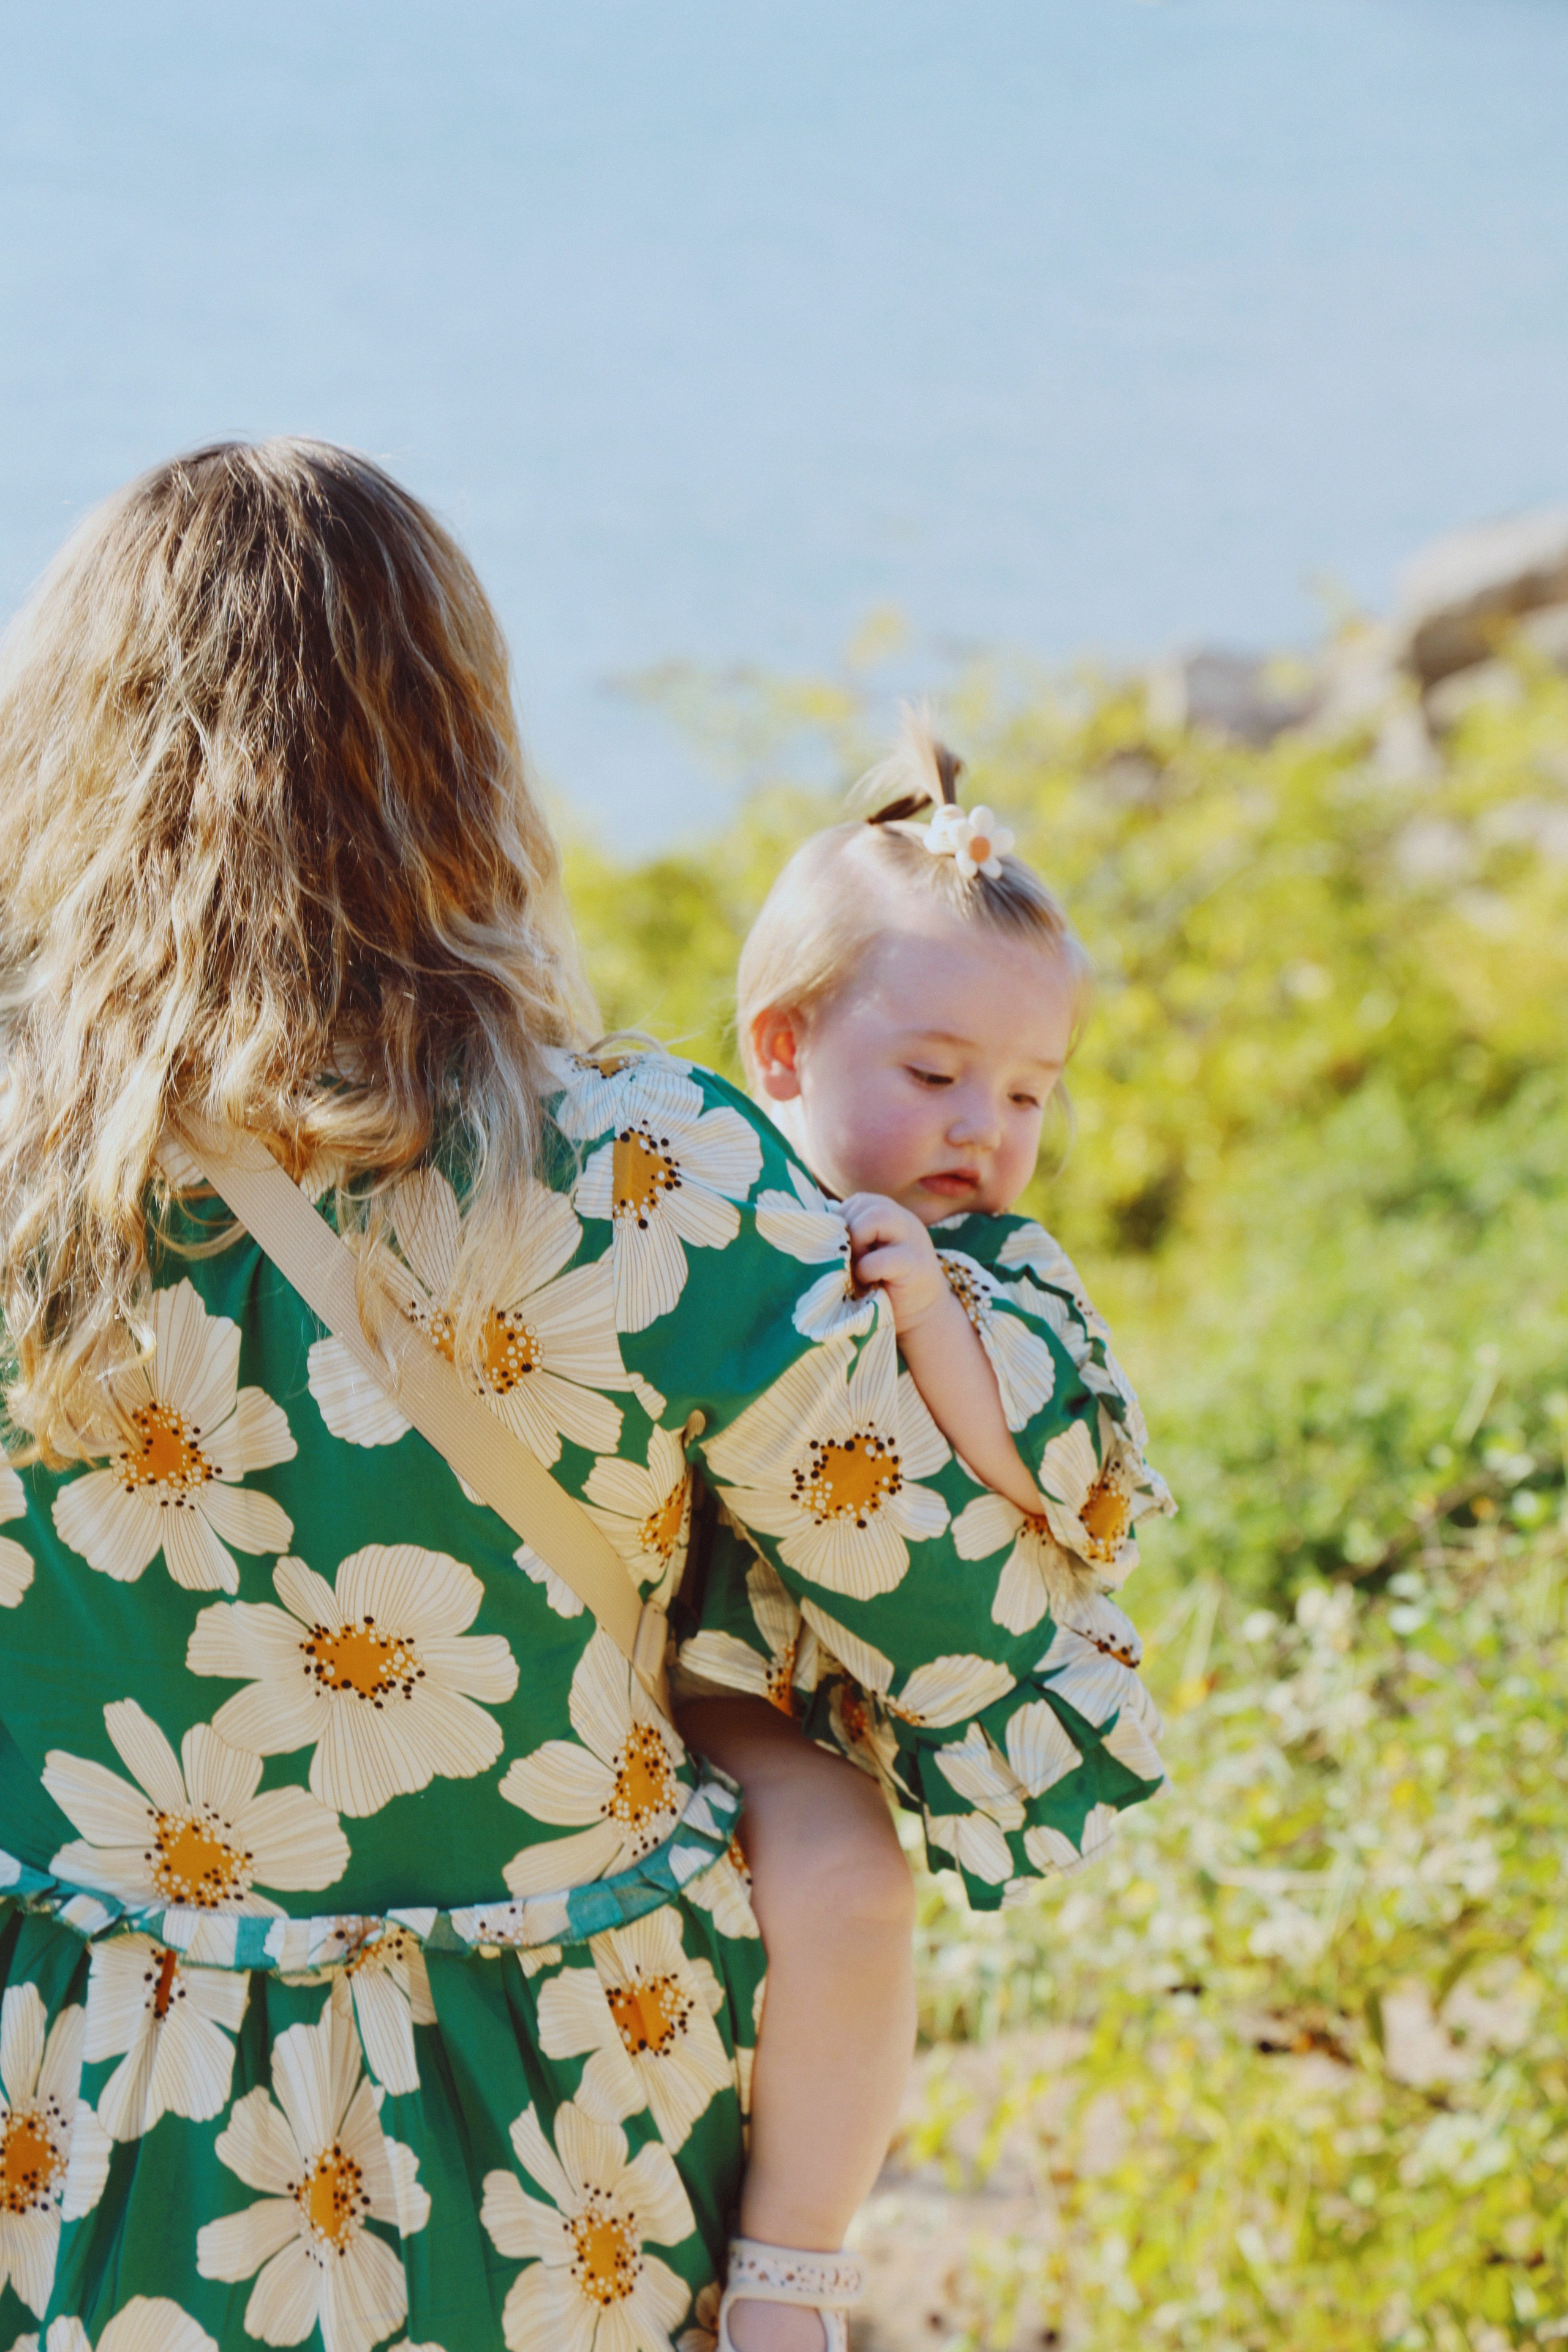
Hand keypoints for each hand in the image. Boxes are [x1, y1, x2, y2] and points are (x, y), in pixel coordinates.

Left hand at [841, 1193, 946, 1335]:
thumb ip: (852, 1237)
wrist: (924, 1314)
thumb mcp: (869, 1254)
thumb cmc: (886, 1284)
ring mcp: (912, 1240)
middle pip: (864, 1204)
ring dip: (857, 1242)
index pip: (857, 1202)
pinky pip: (881, 1259)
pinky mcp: (914, 1265)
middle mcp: (904, 1220)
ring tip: (857, 1266)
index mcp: (892, 1214)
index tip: (842, 1249)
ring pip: (876, 1216)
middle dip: (847, 1229)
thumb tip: (818, 1231)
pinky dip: (865, 1270)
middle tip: (848, 1258)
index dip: (841, 1222)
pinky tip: (868, 1282)